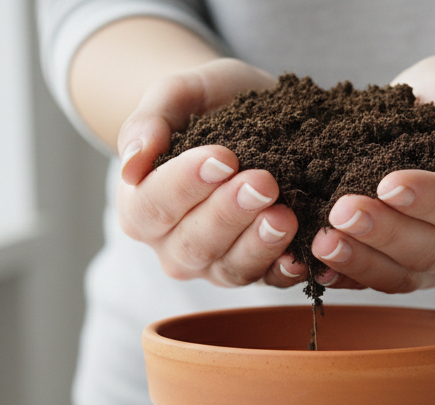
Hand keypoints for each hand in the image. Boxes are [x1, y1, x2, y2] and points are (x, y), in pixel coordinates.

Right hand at [115, 59, 306, 287]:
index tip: (223, 158)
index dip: (186, 185)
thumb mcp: (175, 95)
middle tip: (263, 182)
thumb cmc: (205, 104)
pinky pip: (269, 281)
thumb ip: (147, 122)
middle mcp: (173, 245)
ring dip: (258, 245)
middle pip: (193, 244)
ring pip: (230, 268)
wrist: (248, 115)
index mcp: (140, 207)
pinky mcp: (256, 271)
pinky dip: (286, 271)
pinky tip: (303, 255)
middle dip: (229, 214)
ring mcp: (215, 264)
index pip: (153, 206)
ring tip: (284, 216)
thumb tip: (131, 163)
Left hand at [293, 55, 434, 293]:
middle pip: (434, 251)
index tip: (387, 182)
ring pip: (403, 277)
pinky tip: (315, 263)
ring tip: (321, 240)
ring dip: (360, 261)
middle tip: (341, 211)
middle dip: (385, 233)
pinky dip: (346, 276)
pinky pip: (377, 284)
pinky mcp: (407, 275)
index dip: (430, 200)